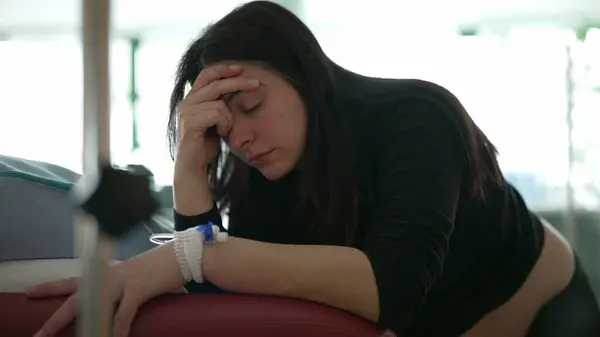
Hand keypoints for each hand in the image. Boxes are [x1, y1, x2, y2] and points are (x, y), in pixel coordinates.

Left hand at [26, 243, 184, 336]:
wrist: (181, 255)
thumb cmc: (160, 268)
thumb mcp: (134, 277)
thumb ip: (122, 290)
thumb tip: (118, 306)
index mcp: (107, 273)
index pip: (74, 281)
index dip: (51, 287)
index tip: (30, 292)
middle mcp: (110, 276)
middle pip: (76, 296)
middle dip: (56, 317)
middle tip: (39, 333)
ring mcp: (123, 282)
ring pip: (93, 305)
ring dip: (82, 326)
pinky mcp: (138, 289)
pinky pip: (124, 312)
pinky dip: (117, 328)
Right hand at [174, 63, 259, 179]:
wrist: (193, 166)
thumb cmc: (205, 144)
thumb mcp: (215, 119)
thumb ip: (219, 104)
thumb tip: (234, 87)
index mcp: (192, 98)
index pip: (207, 74)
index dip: (224, 69)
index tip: (241, 69)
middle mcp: (187, 102)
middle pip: (215, 82)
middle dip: (238, 82)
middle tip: (256, 84)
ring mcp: (187, 111)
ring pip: (219, 102)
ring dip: (229, 117)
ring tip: (225, 129)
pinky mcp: (191, 122)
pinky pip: (217, 114)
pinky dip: (224, 124)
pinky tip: (219, 133)